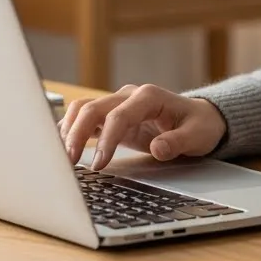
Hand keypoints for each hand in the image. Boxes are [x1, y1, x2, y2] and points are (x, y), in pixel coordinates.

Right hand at [59, 84, 227, 170]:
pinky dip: (72, 130)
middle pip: (93, 107)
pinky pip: (85, 118)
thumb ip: (178, 142)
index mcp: (149, 97)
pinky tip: (64, 148)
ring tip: (61, 156)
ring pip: (83, 109)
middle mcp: (129, 96)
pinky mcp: (112, 116)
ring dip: (69, 130)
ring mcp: (118, 104)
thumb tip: (158, 148)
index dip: (106, 139)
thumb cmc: (199, 125)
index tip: (98, 164)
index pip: (119, 115)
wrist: (200, 118)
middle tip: (67, 163)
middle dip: (77, 134)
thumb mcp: (197, 135)